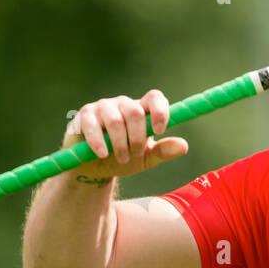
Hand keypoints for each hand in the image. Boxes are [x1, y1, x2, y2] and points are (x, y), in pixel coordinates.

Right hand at [63, 90, 188, 179]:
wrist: (94, 169)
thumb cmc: (123, 159)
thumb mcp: (146, 158)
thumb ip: (164, 151)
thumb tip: (184, 146)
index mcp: (142, 110)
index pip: (155, 98)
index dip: (160, 111)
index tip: (160, 130)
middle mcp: (123, 104)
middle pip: (136, 112)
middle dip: (137, 137)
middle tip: (136, 154)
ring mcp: (103, 107)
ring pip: (116, 120)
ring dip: (120, 143)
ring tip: (121, 159)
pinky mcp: (85, 115)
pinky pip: (93, 125)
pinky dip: (99, 141)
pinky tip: (103, 154)